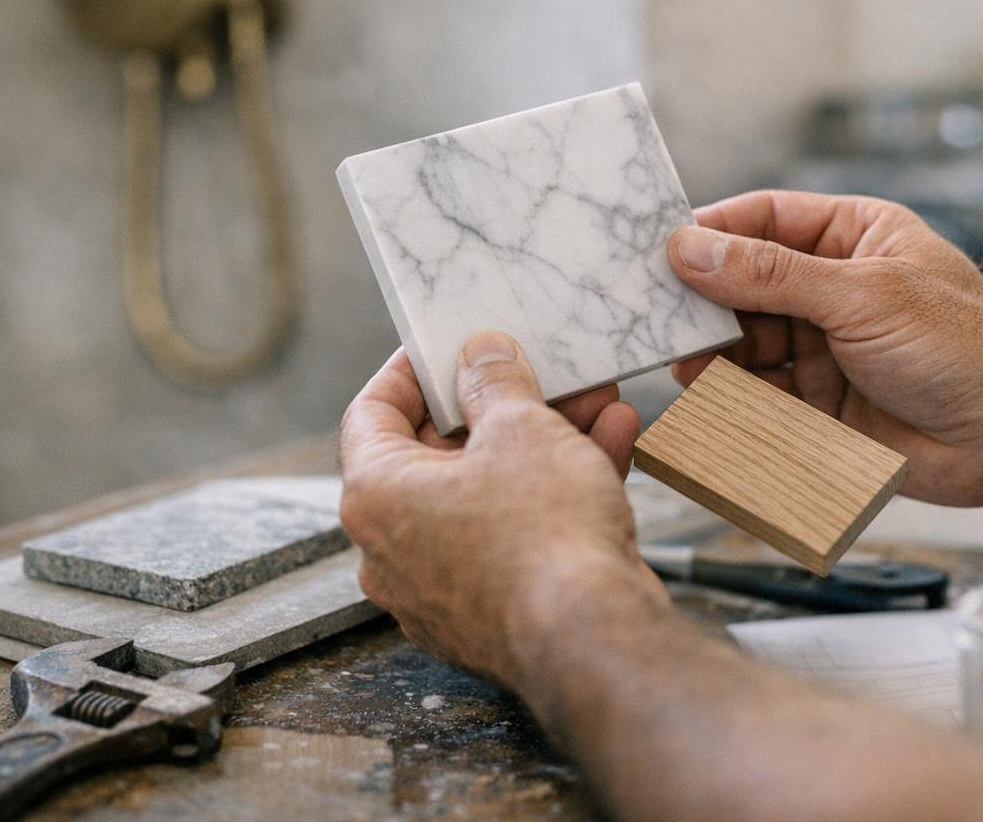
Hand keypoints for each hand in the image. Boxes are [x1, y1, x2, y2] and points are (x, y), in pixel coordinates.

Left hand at [338, 332, 666, 684]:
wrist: (591, 638)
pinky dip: (557, 491)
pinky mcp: (493, 609)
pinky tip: (611, 445)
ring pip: (489, 492)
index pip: (371, 413)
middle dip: (501, 405)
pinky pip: (517, 533)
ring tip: (594, 403)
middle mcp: (394, 548)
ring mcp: (443, 586)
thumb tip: (481, 355)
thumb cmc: (542, 534)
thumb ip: (496, 382)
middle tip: (539, 370)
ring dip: (544, 442)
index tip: (446, 344)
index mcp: (375, 496)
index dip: (411, 370)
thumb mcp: (521, 427)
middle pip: (440, 453)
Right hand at [667, 190, 982, 506]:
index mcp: (855, 238)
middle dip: (707, 302)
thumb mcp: (860, 295)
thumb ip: (771, 275)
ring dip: (716, 354)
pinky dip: (735, 398)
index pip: (765, 219)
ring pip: (746, 343)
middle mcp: (836, 289)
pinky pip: (761, 395)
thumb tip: (692, 248)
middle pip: (746, 285)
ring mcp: (827, 348)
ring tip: (688, 363)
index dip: (713, 231)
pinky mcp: (821, 406)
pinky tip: (715, 400)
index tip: (663, 248)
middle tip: (662, 315)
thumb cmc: (964, 348)